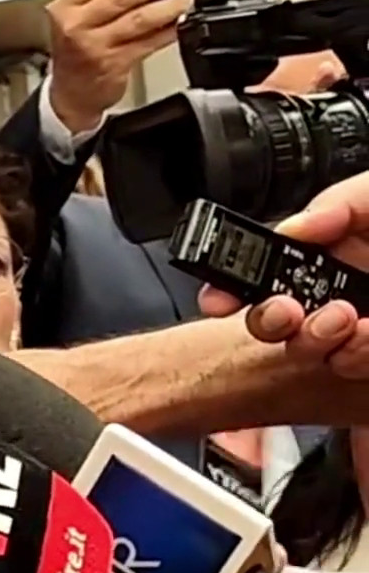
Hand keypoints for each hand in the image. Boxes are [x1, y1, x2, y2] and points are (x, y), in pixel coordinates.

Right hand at [45, 0, 191, 133]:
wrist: (70, 95)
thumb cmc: (70, 53)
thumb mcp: (64, 17)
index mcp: (64, 9)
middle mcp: (77, 26)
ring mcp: (96, 46)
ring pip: (138, 20)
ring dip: (166, 6)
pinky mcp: (115, 65)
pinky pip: (147, 43)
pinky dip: (166, 32)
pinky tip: (179, 24)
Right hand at [198, 174, 368, 375]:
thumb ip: (337, 202)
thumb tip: (289, 230)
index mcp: (330, 253)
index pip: (262, 277)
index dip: (228, 291)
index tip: (218, 301)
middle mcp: (340, 296)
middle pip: (274, 325)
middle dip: (268, 323)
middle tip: (285, 312)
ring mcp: (360, 331)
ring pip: (312, 354)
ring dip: (316, 342)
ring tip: (344, 320)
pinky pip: (353, 370)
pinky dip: (357, 356)